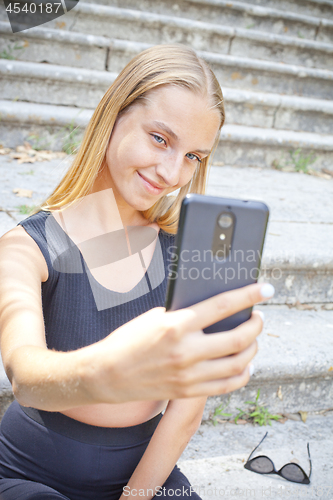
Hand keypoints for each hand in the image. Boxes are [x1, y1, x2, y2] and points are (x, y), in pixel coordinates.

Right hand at [85, 283, 272, 402]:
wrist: (106, 374)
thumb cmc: (128, 341)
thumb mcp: (154, 318)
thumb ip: (184, 315)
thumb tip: (214, 310)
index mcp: (177, 325)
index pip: (223, 306)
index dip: (248, 296)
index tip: (265, 290)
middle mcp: (186, 351)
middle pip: (238, 338)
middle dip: (256, 325)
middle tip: (258, 317)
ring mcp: (189, 375)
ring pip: (238, 364)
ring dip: (252, 349)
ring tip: (252, 339)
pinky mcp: (188, 391)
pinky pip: (226, 385)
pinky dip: (242, 374)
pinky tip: (244, 365)